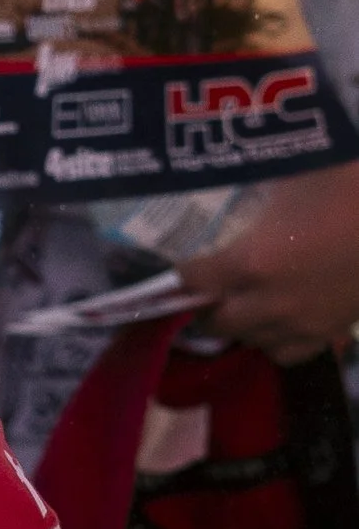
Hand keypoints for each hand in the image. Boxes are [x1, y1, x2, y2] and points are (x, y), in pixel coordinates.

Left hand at [174, 163, 358, 362]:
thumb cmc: (346, 181)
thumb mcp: (290, 175)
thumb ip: (251, 191)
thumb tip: (222, 182)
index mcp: (252, 261)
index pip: (193, 280)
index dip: (185, 272)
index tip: (186, 266)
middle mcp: (270, 302)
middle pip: (216, 321)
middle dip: (206, 305)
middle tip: (209, 288)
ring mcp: (301, 323)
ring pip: (249, 340)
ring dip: (239, 323)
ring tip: (242, 302)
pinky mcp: (329, 332)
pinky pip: (285, 353)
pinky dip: (273, 340)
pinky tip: (278, 318)